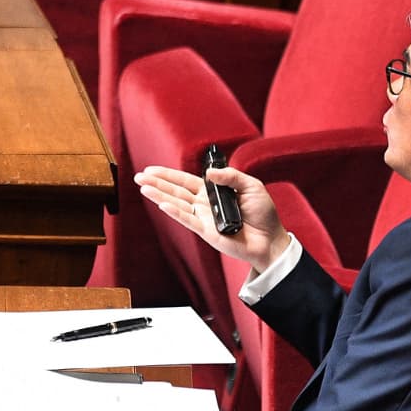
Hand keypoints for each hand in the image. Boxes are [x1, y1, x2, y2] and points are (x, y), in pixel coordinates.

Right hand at [135, 163, 289, 273]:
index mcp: (212, 192)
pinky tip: (162, 204)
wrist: (271, 240)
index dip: (168, 174)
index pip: (185, 181)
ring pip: (177, 203)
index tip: (151, 169)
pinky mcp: (206, 231)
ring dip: (159, 195)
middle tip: (139, 176)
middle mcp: (204, 204)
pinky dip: (175, 211)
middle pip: (175, 191)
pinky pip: (187, 219)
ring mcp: (203, 218)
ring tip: (143, 187)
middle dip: (157, 183)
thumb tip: (210, 173)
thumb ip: (231, 176)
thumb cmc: (263, 214)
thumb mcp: (251, 186)